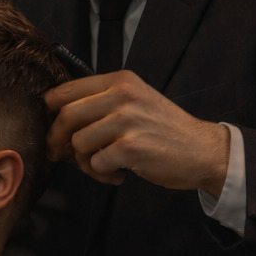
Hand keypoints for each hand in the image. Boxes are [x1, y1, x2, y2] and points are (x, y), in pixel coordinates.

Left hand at [43, 71, 229, 193]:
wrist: (204, 150)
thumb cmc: (164, 130)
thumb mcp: (135, 102)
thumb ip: (99, 105)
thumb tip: (56, 127)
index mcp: (120, 81)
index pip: (65, 91)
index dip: (51, 114)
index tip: (55, 130)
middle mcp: (122, 95)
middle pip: (65, 116)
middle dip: (58, 140)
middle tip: (64, 155)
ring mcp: (126, 120)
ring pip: (77, 143)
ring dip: (83, 162)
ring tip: (103, 166)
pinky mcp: (130, 146)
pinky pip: (95, 163)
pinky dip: (101, 174)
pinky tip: (118, 174)